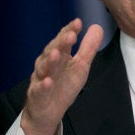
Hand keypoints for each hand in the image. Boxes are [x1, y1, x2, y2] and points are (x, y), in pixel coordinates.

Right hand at [21, 18, 103, 134]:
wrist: (47, 112)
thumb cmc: (63, 85)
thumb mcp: (80, 66)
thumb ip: (88, 48)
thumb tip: (97, 26)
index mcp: (58, 55)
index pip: (63, 40)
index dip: (69, 31)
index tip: (77, 23)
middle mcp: (47, 64)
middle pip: (53, 51)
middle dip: (61, 43)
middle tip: (70, 35)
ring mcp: (40, 79)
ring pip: (44, 68)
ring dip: (50, 61)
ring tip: (57, 54)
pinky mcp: (37, 95)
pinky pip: (39, 90)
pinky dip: (43, 85)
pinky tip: (48, 81)